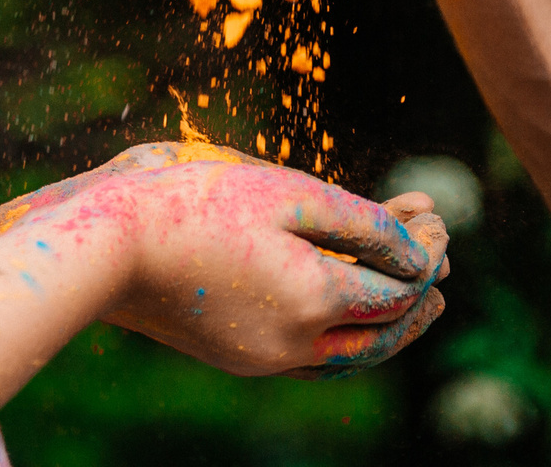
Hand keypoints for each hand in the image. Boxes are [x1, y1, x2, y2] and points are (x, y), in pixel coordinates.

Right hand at [78, 142, 450, 377]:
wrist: (109, 248)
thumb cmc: (198, 204)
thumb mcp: (290, 193)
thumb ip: (363, 222)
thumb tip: (419, 250)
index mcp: (315, 298)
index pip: (398, 287)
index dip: (426, 252)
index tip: (437, 213)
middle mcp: (296, 342)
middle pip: (381, 335)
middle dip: (417, 302)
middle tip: (442, 274)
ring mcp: (263, 357)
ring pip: (347, 353)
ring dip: (384, 324)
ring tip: (407, 297)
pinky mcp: (236, 355)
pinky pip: (309, 353)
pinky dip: (341, 329)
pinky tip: (341, 304)